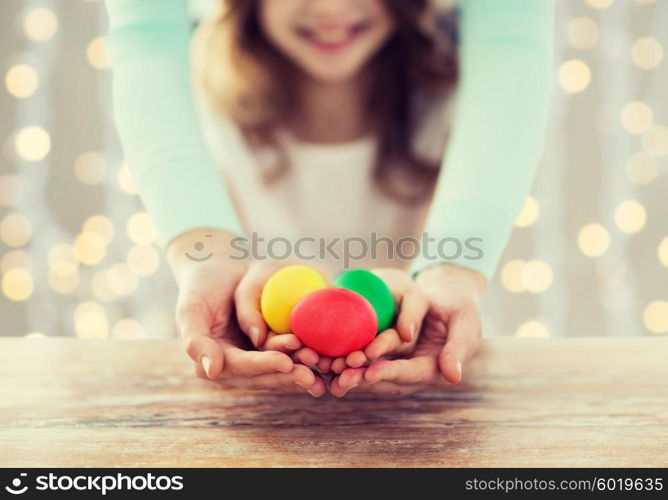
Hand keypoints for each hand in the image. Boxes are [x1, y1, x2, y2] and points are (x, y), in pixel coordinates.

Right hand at [167, 230, 324, 396]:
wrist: (217, 272)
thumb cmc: (200, 287)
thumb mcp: (190, 310)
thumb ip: (195, 342)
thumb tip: (211, 372)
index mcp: (215, 362)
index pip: (242, 366)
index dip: (264, 366)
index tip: (285, 362)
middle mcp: (236, 367)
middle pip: (266, 374)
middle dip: (289, 375)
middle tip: (313, 374)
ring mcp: (255, 359)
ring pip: (281, 369)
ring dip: (302, 369)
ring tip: (323, 366)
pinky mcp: (271, 349)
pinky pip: (291, 354)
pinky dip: (306, 355)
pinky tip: (326, 357)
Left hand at [329, 264, 485, 396]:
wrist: (448, 296)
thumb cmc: (461, 308)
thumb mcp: (465, 323)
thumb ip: (459, 348)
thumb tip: (452, 376)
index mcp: (434, 368)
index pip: (411, 373)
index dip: (391, 373)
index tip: (371, 373)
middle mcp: (411, 369)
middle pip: (384, 376)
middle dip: (362, 376)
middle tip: (341, 376)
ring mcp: (395, 360)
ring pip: (369, 367)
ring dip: (349, 369)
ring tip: (328, 367)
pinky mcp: (382, 348)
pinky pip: (362, 353)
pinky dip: (346, 354)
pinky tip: (326, 353)